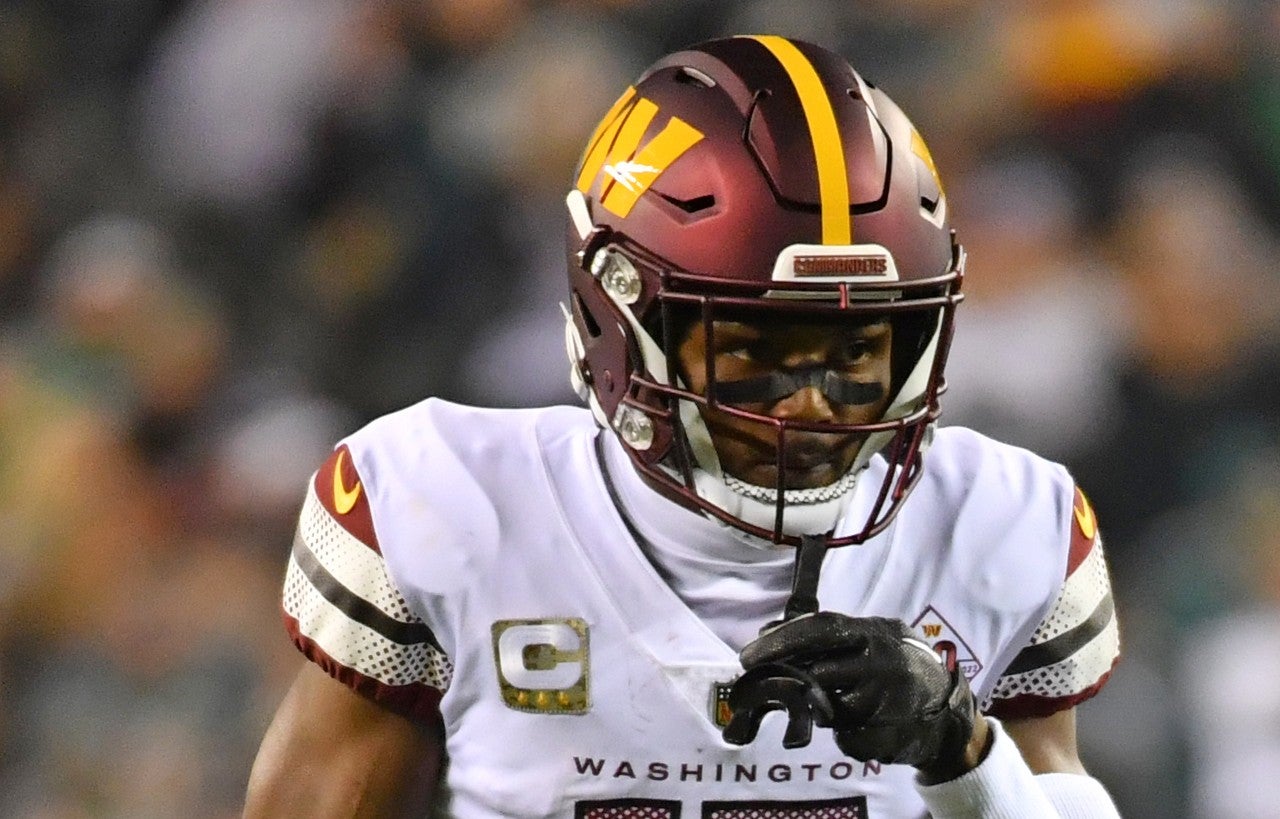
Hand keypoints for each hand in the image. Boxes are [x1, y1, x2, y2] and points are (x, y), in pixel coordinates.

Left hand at [733, 613, 981, 779]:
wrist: (945, 710)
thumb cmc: (894, 667)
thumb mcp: (866, 639)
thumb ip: (824, 637)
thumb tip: (766, 633)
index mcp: (875, 632)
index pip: (822, 627)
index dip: (782, 639)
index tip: (748, 654)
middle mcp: (883, 663)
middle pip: (820, 671)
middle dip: (785, 678)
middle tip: (758, 681)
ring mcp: (887, 700)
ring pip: (829, 708)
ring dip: (817, 707)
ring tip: (828, 699)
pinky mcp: (887, 733)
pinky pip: (846, 737)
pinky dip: (843, 731)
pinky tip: (858, 721)